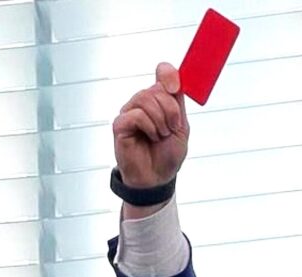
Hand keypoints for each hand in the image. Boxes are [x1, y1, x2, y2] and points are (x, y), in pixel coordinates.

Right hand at [113, 62, 189, 192]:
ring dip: (160, 121)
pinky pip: (136, 115)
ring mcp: (129, 112)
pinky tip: (149, 138)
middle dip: (170, 112)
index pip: (162, 73)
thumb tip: (175, 76)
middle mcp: (142, 103)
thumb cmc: (167, 154)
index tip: (175, 88)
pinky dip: (148, 127)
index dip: (169, 75)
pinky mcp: (120, 124)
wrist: (157, 177)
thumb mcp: (181, 126)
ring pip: (146, 99)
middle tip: (170, 129)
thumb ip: (177, 101)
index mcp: (159, 100)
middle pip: (157, 89)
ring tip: (159, 136)